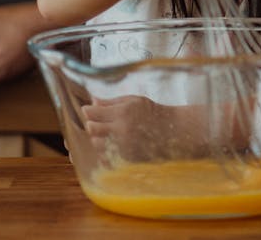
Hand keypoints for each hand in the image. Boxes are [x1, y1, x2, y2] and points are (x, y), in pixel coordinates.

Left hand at [83, 94, 209, 160]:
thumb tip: (92, 101)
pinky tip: (111, 146)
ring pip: (96, 144)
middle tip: (97, 122)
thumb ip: (111, 102)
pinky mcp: (126, 159)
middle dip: (91, 124)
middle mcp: (121, 130)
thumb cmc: (152, 112)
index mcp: (123, 112)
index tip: (89, 111)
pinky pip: (105, 157)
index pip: (93, 113)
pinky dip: (104, 152)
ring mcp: (124, 146)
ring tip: (107, 134)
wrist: (172, 131)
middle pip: (91, 129)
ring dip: (97, 138)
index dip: (88, 111)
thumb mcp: (134, 101)